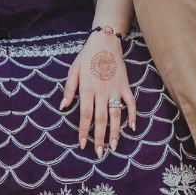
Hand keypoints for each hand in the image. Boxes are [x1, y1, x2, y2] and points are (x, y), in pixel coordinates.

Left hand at [60, 30, 135, 156]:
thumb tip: (63, 107)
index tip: (82, 144)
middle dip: (100, 137)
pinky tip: (132, 128)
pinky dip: (132, 115)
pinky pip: (130, 103)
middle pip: (101, 118)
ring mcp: (115, 89)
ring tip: (114, 147)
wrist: (105, 41)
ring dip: (116, 132)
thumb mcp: (73, 70)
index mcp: (87, 88)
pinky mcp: (125, 85)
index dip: (84, 131)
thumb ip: (69, 89)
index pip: (85, 114)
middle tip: (99, 153)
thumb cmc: (87, 56)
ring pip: (116, 114)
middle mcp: (102, 91)